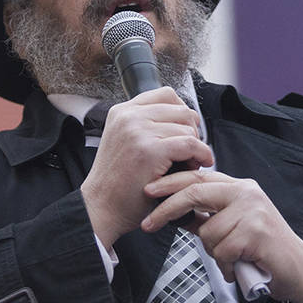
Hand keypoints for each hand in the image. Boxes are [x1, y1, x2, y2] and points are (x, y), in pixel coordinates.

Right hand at [80, 87, 213, 248]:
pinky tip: (199, 164)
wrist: (101, 207)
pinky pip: (190, 144)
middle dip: (191, 130)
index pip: (166, 95)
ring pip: (187, 127)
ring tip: (188, 163)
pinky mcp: (150, 150)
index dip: (182, 113)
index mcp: (122, 111)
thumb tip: (184, 119)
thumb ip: (145, 126)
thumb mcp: (124, 142)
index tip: (185, 130)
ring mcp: (138, 131)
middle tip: (190, 151)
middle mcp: (128, 116)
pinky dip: (201, 154)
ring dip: (195, 146)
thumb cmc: (116, 183)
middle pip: (181, 109)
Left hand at [141, 169, 302, 302]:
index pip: (197, 178)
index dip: (170, 183)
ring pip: (207, 231)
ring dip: (215, 252)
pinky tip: (241, 266)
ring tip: (234, 258)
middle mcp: (246, 192)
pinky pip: (222, 249)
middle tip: (148, 224)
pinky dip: (227, 264)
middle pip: (195, 193)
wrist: (297, 270)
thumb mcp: (231, 227)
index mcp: (238, 187)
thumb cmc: (262, 249)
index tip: (147, 191)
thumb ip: (206, 217)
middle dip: (167, 209)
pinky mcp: (257, 231)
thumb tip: (175, 214)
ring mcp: (252, 210)